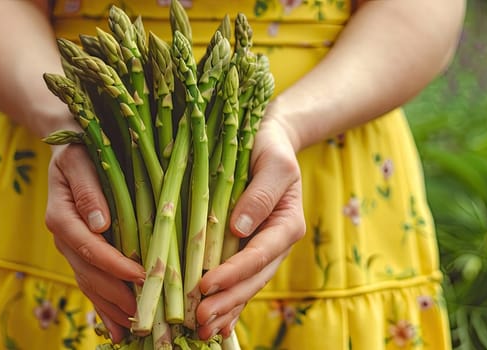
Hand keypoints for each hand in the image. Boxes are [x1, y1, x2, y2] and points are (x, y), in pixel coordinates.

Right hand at [44, 144, 144, 342]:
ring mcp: (72, 249)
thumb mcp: (80, 159)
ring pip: (91, 285)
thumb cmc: (80, 146)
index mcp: (62, 216)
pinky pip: (93, 285)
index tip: (141, 276)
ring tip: (136, 331)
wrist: (69, 145)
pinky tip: (120, 332)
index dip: (114, 264)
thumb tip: (100, 222)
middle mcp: (64, 237)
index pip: (88, 247)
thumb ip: (88, 187)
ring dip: (113, 310)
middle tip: (146, 315)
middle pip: (89, 274)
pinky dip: (107, 309)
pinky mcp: (82, 254)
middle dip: (117, 296)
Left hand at [195, 118, 306, 339]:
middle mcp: (276, 244)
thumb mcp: (273, 161)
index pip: (259, 255)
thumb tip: (239, 227)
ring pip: (245, 288)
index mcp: (287, 225)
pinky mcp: (246, 253)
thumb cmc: (270, 146)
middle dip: (226, 302)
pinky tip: (212, 326)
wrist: (268, 141)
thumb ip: (261, 194)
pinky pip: (237, 284)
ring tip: (200, 332)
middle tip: (199, 319)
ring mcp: (262, 252)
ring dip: (223, 311)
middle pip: (252, 281)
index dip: (233, 273)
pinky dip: (225, 305)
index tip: (205, 284)